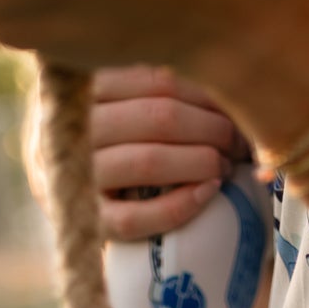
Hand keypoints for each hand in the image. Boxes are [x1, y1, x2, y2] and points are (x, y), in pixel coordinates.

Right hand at [91, 65, 253, 241]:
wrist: (71, 191)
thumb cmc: (115, 139)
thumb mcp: (124, 101)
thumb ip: (157, 91)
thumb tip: (224, 92)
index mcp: (92, 89)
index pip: (160, 84)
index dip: (206, 98)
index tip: (234, 114)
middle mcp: (82, 129)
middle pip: (160, 119)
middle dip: (212, 130)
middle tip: (237, 144)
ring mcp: (83, 177)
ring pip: (149, 163)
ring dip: (201, 163)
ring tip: (225, 168)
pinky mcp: (94, 223)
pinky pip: (136, 218)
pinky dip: (179, 206)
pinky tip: (208, 193)